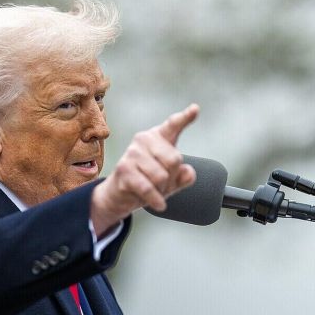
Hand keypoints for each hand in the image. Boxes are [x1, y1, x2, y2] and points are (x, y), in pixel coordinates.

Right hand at [91, 104, 198, 234]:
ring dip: (162, 191)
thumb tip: (188, 172)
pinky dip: (156, 200)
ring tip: (153, 191)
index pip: (173, 125)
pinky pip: (148, 187)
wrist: (119, 196)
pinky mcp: (124, 169)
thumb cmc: (147, 182)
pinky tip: (159, 205)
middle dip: (172, 178)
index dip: (185, 118)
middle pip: (175, 160)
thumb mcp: (170, 181)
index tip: (195, 109)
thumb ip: (184, 177)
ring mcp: (132, 153)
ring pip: (162, 176)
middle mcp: (144, 139)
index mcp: (157, 137)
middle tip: (162, 185)